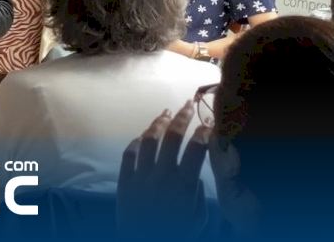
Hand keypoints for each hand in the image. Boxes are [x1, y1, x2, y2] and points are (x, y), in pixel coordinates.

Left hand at [117, 102, 210, 238]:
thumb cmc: (175, 235)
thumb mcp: (196, 220)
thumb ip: (198, 195)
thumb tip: (196, 176)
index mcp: (183, 185)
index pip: (196, 149)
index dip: (204, 132)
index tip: (209, 123)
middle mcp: (162, 176)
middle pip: (172, 137)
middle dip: (182, 117)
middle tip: (187, 105)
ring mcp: (140, 177)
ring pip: (148, 140)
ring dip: (158, 123)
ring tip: (165, 113)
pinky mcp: (124, 182)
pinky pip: (128, 154)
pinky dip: (135, 142)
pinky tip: (142, 136)